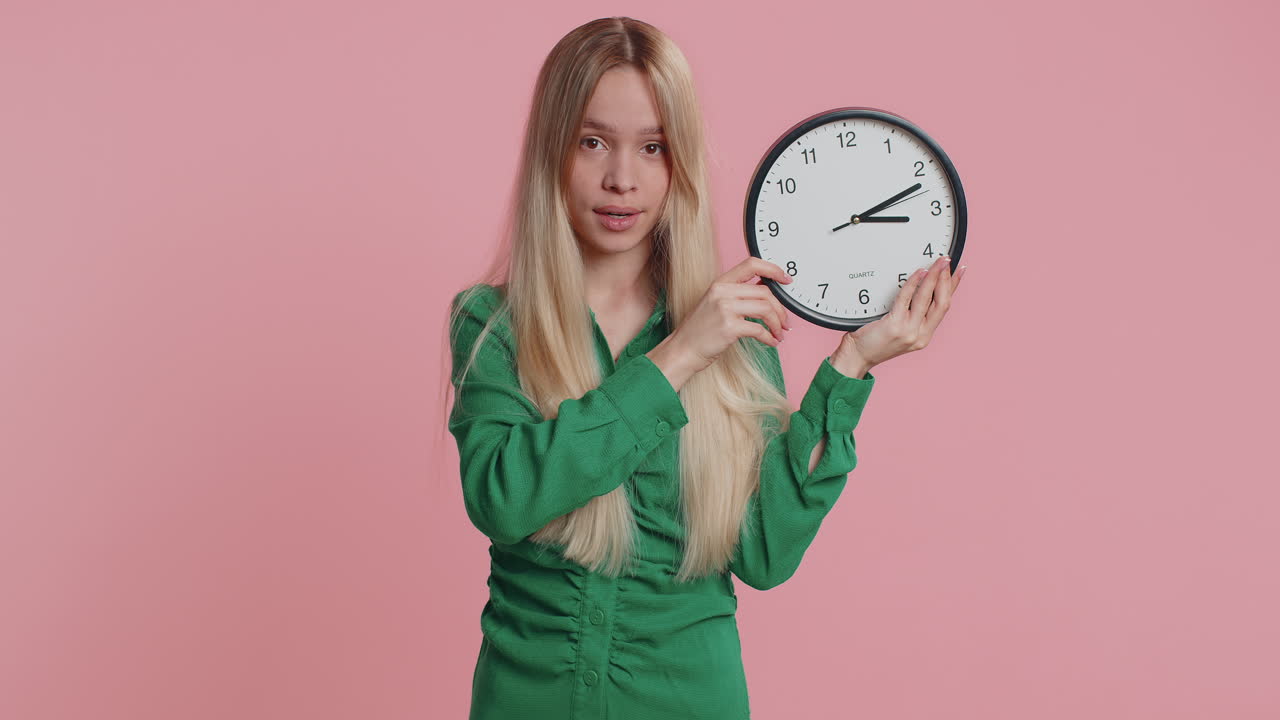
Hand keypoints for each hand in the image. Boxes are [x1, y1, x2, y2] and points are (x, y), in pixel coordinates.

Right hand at [649, 257, 793, 387]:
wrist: (683, 349)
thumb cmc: (700, 329)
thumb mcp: (715, 303)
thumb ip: (737, 295)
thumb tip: (766, 292)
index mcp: (720, 283)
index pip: (751, 264)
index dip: (773, 269)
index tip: (786, 279)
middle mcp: (722, 292)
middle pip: (765, 292)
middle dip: (781, 308)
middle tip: (785, 321)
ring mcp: (725, 309)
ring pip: (765, 309)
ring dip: (778, 323)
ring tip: (779, 333)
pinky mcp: (729, 327)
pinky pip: (759, 329)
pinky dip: (770, 337)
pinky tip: (771, 342)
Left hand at [839, 255, 965, 368]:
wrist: (858, 356)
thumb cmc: (874, 340)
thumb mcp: (901, 329)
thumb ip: (912, 315)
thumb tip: (920, 287)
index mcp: (924, 335)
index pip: (944, 306)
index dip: (954, 287)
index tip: (959, 271)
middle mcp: (920, 335)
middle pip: (942, 302)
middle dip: (947, 278)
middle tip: (947, 260)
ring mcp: (909, 331)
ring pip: (928, 299)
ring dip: (934, 277)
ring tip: (937, 262)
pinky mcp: (895, 326)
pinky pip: (906, 298)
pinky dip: (914, 283)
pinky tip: (919, 272)